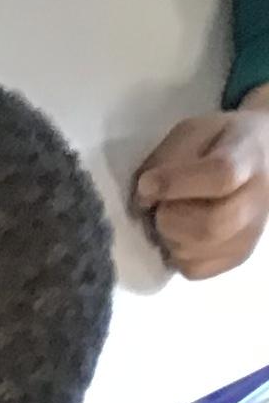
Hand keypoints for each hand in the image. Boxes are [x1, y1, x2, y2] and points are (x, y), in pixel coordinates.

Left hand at [136, 103, 268, 280]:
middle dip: (169, 218)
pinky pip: (193, 269)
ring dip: (168, 237)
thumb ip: (166, 160)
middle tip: (161, 206)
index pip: (221, 175)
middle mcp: (259, 200)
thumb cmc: (216, 144)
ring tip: (173, 215)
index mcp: (249, 158)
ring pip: (195, 252)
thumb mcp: (192, 133)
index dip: (175, 183)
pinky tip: (179, 233)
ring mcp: (251, 234)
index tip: (148, 183)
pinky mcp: (237, 257)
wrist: (258, 159)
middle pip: (210, 226)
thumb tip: (145, 198)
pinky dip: (174, 254)